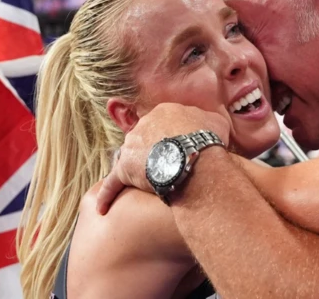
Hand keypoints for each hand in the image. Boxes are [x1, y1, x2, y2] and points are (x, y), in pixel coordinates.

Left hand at [96, 103, 229, 214]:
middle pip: (146, 138)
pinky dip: (107, 195)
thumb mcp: (216, 123)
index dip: (174, 137)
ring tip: (148, 182)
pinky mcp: (124, 169)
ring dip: (137, 168)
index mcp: (165, 111)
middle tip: (167, 165)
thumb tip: (207, 122)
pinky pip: (112, 184)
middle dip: (155, 150)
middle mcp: (144, 124)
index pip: (165, 123)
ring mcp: (132, 146)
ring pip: (131, 157)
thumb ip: (208, 120)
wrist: (194, 157)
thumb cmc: (207, 141)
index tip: (180, 148)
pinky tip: (102, 208)